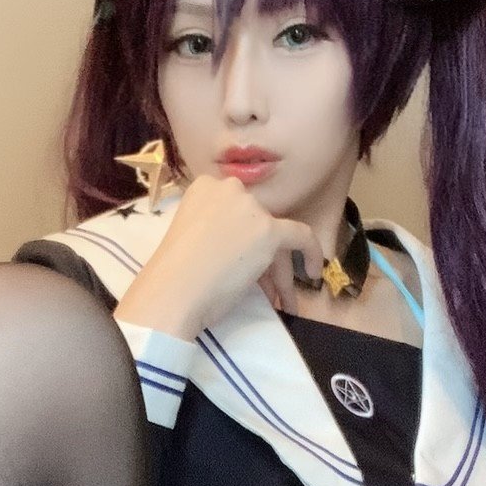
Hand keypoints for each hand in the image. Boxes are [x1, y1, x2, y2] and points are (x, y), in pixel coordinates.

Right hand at [113, 174, 324, 342]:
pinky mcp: (268, 230)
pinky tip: (314, 272)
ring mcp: (250, 208)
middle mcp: (230, 189)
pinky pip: (301, 236)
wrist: (172, 290)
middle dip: (262, 255)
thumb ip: (213, 228)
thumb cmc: (171, 273)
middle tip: (261, 286)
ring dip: (279, 269)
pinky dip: (311, 253)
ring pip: (275, 236)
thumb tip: (238, 245)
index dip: (243, 236)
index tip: (241, 260)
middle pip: (257, 222)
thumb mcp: (189, 234)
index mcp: (204, 187)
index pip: (236, 209)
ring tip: (282, 298)